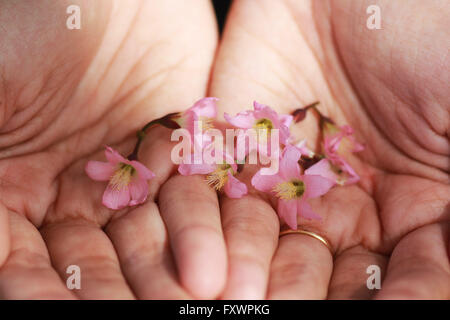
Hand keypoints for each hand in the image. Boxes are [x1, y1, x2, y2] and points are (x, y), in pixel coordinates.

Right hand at [0, 0, 223, 298]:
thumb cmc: (15, 25)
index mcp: (16, 185)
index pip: (30, 259)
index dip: (44, 290)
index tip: (57, 310)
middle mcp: (77, 185)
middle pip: (99, 257)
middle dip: (118, 292)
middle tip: (144, 316)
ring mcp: (134, 165)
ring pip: (153, 233)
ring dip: (169, 269)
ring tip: (192, 296)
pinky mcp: (184, 141)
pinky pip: (196, 193)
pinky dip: (205, 228)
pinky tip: (213, 265)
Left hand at [206, 0, 448, 298]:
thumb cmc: (436, 36)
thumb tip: (443, 270)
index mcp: (412, 202)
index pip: (397, 273)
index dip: (396, 296)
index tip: (390, 310)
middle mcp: (345, 196)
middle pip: (320, 266)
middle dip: (304, 295)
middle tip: (281, 312)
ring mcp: (285, 170)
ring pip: (261, 239)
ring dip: (247, 269)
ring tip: (236, 296)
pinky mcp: (234, 138)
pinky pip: (213, 190)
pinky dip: (204, 224)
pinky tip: (201, 256)